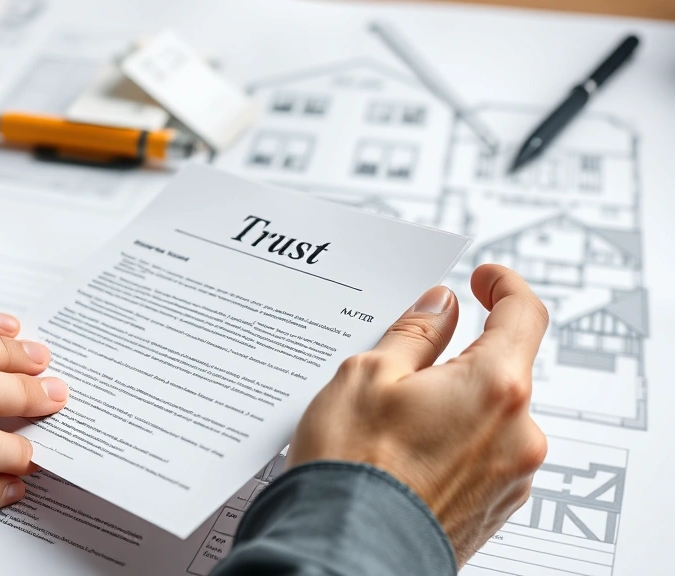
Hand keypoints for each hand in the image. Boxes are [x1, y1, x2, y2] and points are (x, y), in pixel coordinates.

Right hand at [287, 264, 548, 565]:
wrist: (344, 554)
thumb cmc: (353, 469)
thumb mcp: (367, 374)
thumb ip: (414, 332)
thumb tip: (438, 307)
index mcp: (495, 387)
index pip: (523, 314)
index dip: (503, 286)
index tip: (482, 280)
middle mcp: (517, 433)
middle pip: (499, 369)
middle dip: (456, 359)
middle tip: (398, 366)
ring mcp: (510, 476)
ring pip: (486, 415)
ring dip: (450, 404)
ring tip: (388, 423)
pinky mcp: (493, 506)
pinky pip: (480, 454)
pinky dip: (449, 442)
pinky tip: (401, 455)